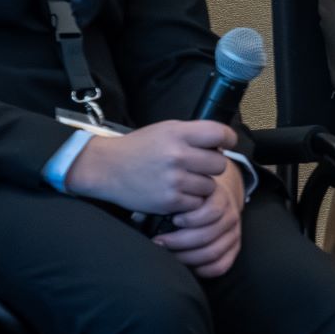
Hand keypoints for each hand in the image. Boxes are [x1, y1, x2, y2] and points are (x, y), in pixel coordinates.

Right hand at [65, 119, 234, 216]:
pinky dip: (189, 201)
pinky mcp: (169, 200)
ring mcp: (174, 179)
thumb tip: (222, 144)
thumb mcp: (165, 130)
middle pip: (220, 164)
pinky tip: (175, 192)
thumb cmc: (139, 148)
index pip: (220, 134)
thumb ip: (193, 134)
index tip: (226, 144)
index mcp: (178, 133)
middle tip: (195, 166)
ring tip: (181, 180)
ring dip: (200, 185)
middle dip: (211, 166)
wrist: (106, 168)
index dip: (228, 139)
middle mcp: (177, 155)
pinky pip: (197, 203)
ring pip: (210, 186)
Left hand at [153, 160, 245, 278]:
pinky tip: (187, 266)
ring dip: (186, 257)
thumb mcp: (187, 190)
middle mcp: (231, 216)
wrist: (213, 199)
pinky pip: (220, 266)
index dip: (191, 219)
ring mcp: (234, 234)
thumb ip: (175, 199)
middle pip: (208, 235)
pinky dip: (202, 270)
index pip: (211, 212)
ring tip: (168, 255)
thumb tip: (144, 214)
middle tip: (158, 242)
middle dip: (179, 241)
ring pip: (212, 252)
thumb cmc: (192, 197)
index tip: (172, 220)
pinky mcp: (234, 250)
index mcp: (220, 198)